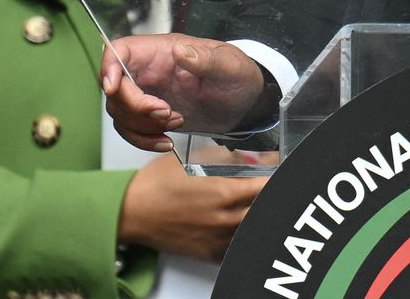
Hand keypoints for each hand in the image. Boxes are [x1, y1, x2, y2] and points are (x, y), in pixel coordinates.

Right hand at [101, 34, 267, 151]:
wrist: (246, 103)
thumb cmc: (237, 76)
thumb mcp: (229, 66)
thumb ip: (206, 59)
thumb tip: (180, 51)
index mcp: (162, 51)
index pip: (121, 50)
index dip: (109, 66)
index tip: (113, 88)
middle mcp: (148, 71)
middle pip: (116, 88)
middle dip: (135, 106)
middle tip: (167, 113)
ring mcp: (147, 94)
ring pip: (120, 112)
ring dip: (143, 125)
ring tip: (178, 122)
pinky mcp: (150, 116)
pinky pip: (130, 130)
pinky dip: (143, 140)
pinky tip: (165, 142)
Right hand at [118, 153, 266, 260]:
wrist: (131, 212)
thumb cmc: (158, 183)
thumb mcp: (198, 158)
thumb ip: (233, 157)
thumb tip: (260, 155)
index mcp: (228, 193)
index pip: (270, 185)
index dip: (278, 174)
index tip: (278, 169)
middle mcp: (227, 220)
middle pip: (266, 207)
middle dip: (269, 194)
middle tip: (264, 185)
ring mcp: (220, 239)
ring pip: (254, 226)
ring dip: (256, 212)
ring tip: (249, 202)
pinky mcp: (210, 253)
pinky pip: (238, 245)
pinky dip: (242, 233)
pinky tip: (236, 221)